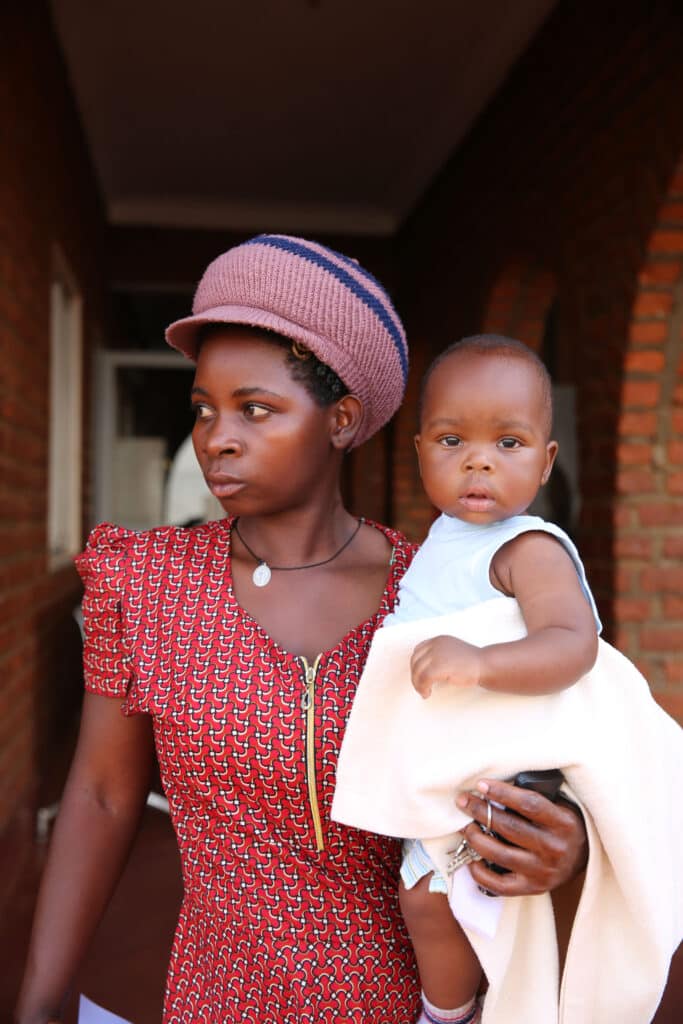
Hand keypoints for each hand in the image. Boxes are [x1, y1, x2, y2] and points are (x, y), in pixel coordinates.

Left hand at [410, 635, 480, 697]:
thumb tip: (424, 667)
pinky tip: (427, 693)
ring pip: (417, 671)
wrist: (484, 664)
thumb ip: (438, 653)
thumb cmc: (471, 661)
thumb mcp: (452, 650)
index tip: (418, 674)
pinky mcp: (440, 666)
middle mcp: (436, 644)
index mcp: (439, 640)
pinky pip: (424, 678)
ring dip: (417, 684)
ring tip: (423, 692)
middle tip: (419, 686)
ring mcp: (437, 654)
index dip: (415, 664)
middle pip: (415, 660)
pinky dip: (422, 688)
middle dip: (415, 675)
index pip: (418, 650)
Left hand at [456, 778, 587, 895]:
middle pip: (509, 827)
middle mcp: (554, 848)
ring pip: (500, 854)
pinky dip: (480, 873)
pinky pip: (500, 885)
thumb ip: (535, 797)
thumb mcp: (560, 806)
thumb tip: (495, 788)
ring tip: (466, 827)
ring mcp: (543, 871)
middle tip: (463, 801)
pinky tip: (471, 859)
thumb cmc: (563, 825)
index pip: (528, 804)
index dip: (502, 792)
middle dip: (481, 812)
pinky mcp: (533, 889)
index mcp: (563, 823)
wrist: (586, 858)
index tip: (480, 784)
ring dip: (476, 838)